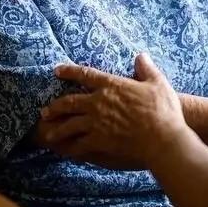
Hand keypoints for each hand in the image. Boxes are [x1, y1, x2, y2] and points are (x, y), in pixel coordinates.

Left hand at [38, 53, 189, 170]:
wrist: (162, 139)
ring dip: (57, 129)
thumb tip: (141, 55)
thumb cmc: (162, 110)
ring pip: (69, 125)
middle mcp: (99, 103)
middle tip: (45, 110)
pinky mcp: (99, 142)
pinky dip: (70, 147)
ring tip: (47, 133)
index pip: (85, 75)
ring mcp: (96, 124)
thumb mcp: (157, 83)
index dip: (69, 71)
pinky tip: (64, 150)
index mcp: (112, 86)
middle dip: (55, 106)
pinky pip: (78, 144)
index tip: (57, 70)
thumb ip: (146, 68)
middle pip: (70, 102)